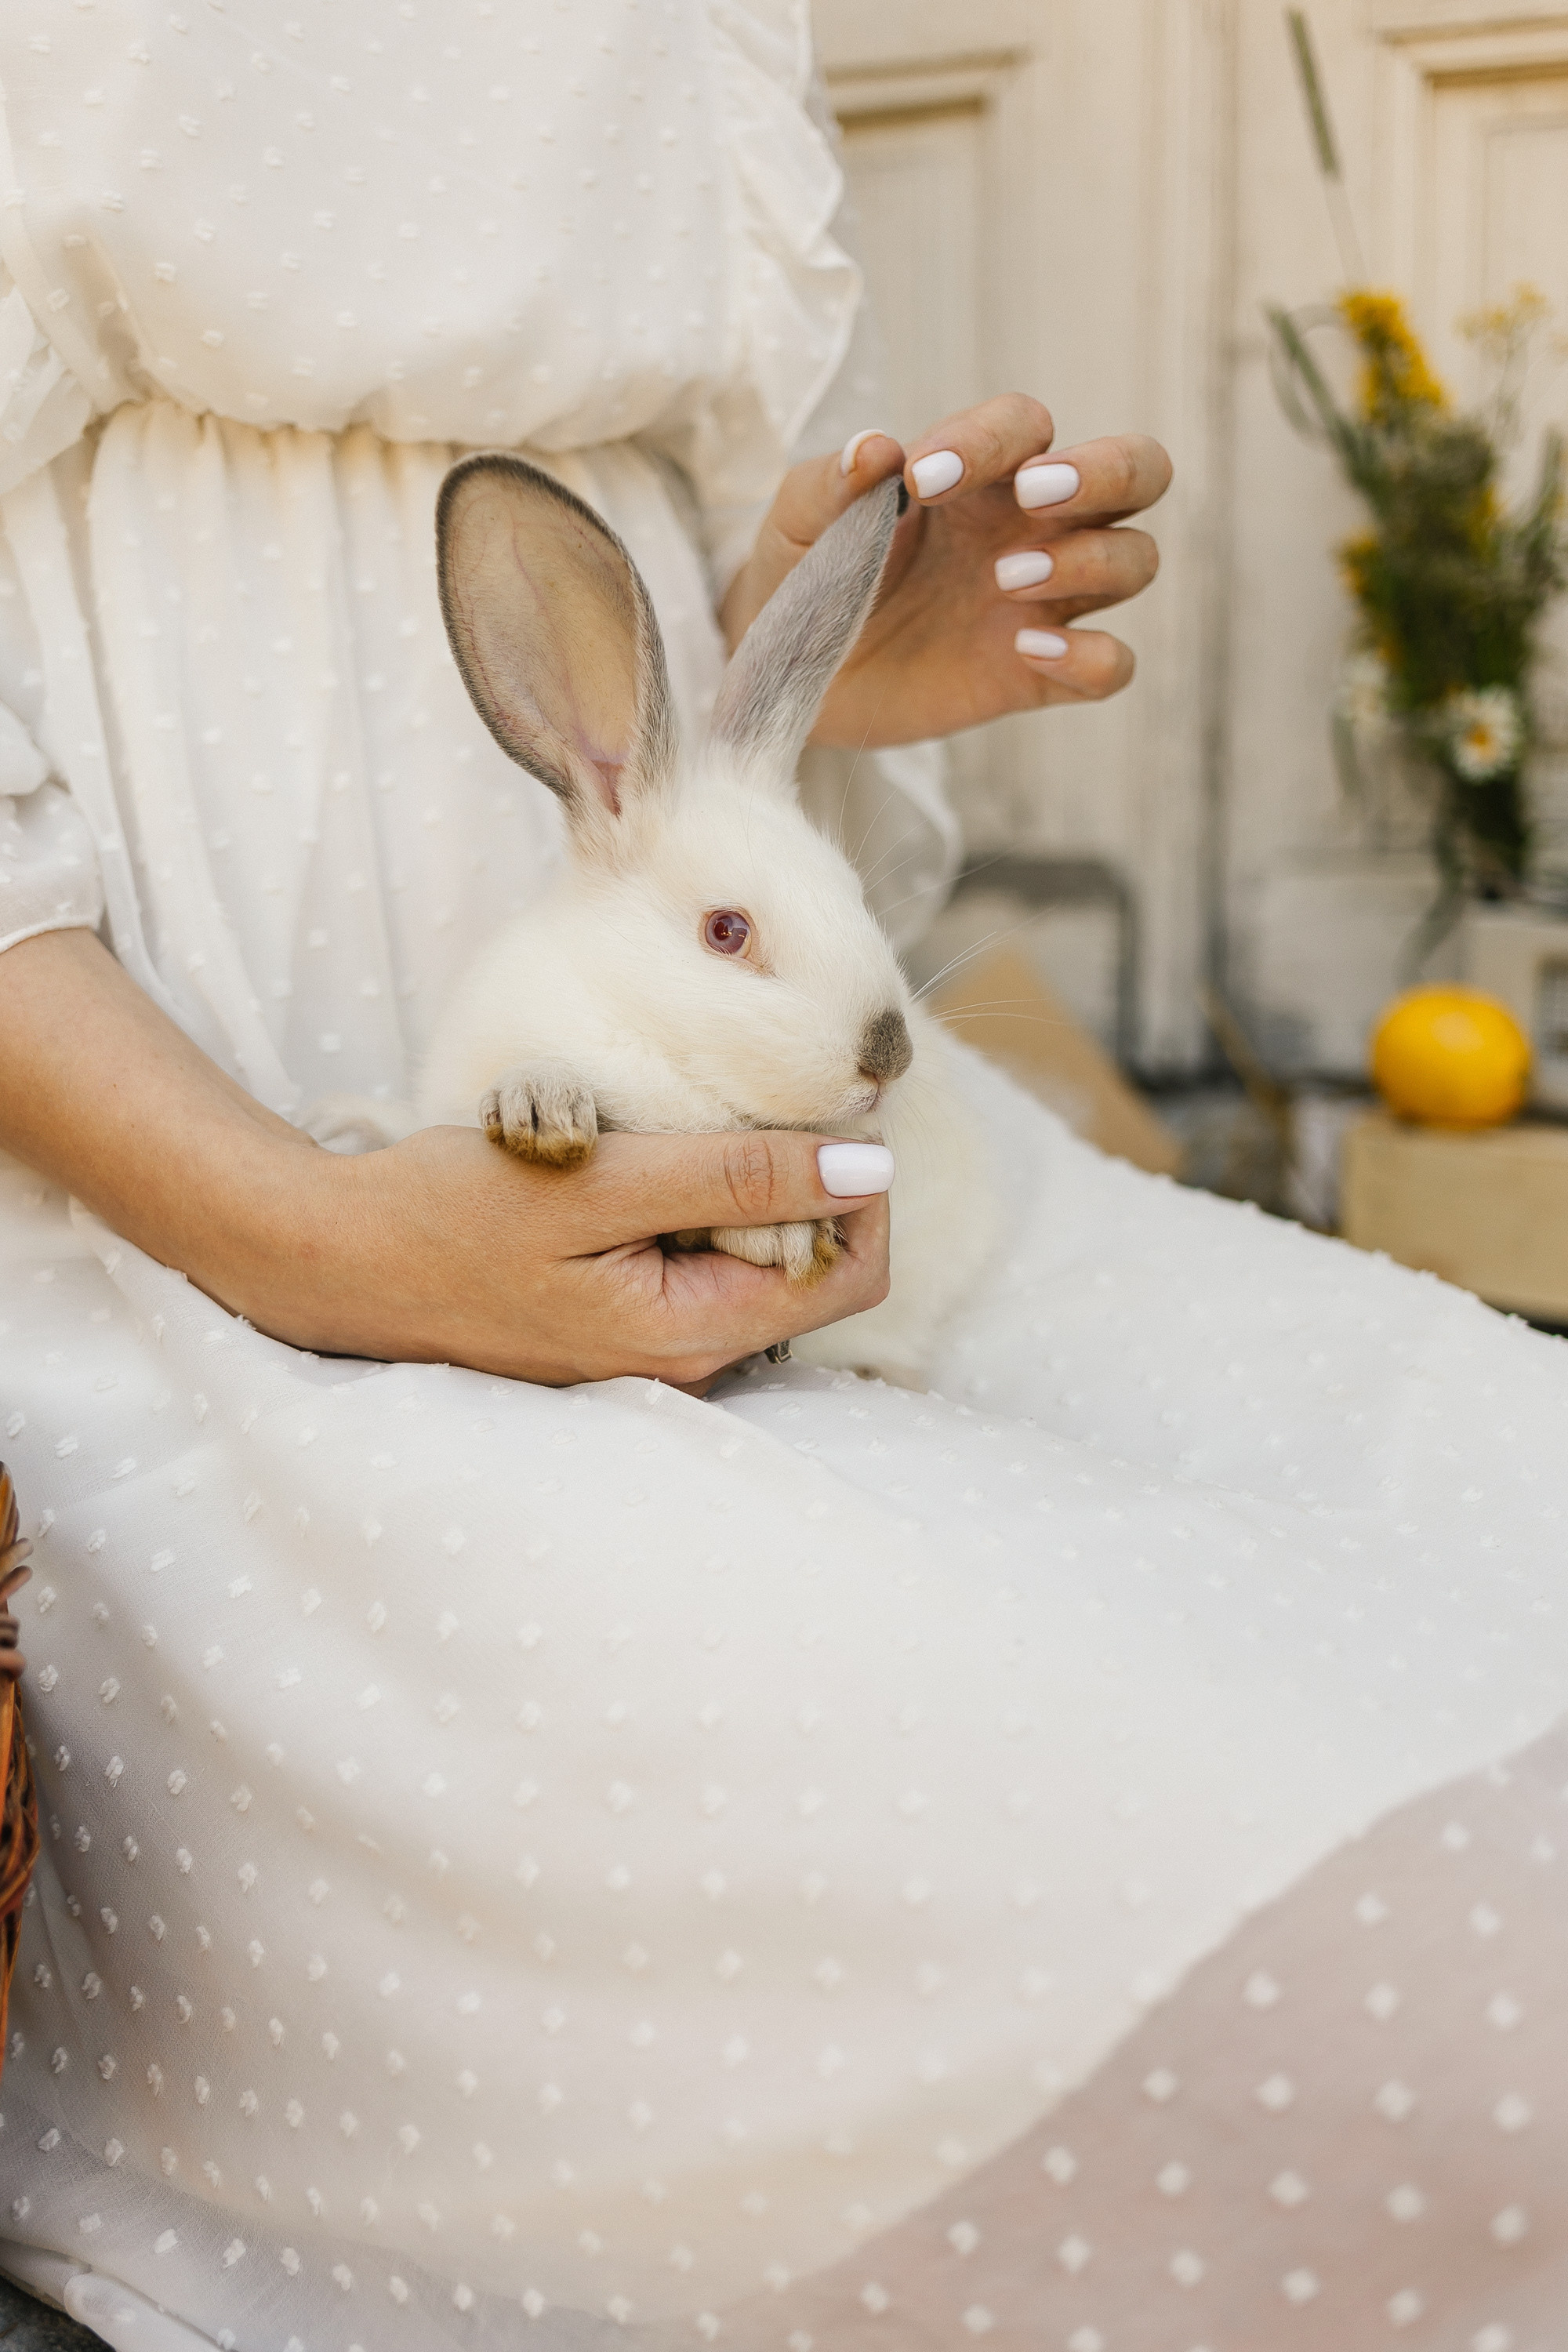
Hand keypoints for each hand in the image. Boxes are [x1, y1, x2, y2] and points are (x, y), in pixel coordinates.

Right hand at [0, 930, 889, 1393]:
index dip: (862, 1180)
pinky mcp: (621, 1313)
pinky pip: (700, 1251)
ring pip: (757, 1251)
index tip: (819, 1100)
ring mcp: (654, 1338)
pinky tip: (641, 1152)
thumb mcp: (598, 1179)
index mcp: (695, 1333)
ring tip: (678, 1118)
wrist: (331, 1256)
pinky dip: (695, 1194)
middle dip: (804, 1174)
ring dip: (744, 1180)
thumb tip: (871, 1164)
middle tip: (743, 1093)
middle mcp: (688, 1354)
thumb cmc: (446, 1214)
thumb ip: (737, 1174)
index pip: (853, 1271)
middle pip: (815, 1264)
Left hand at [722, 395, 1170, 747]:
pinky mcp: (1037, 674)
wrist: (789, 674)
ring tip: (1007, 581)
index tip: (923, 479)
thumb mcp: (797, 522)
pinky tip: (1027, 649)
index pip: (1026, 424)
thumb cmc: (803, 575)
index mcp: (979, 474)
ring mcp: (1042, 602)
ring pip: (1134, 560)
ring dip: (1089, 561)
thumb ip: (831, 482)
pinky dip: (1092, 657)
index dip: (989, 440)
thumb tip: (876, 447)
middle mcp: (1030, 527)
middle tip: (1032, 497)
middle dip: (1105, 472)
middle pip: (1136, 471)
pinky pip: (1112, 665)